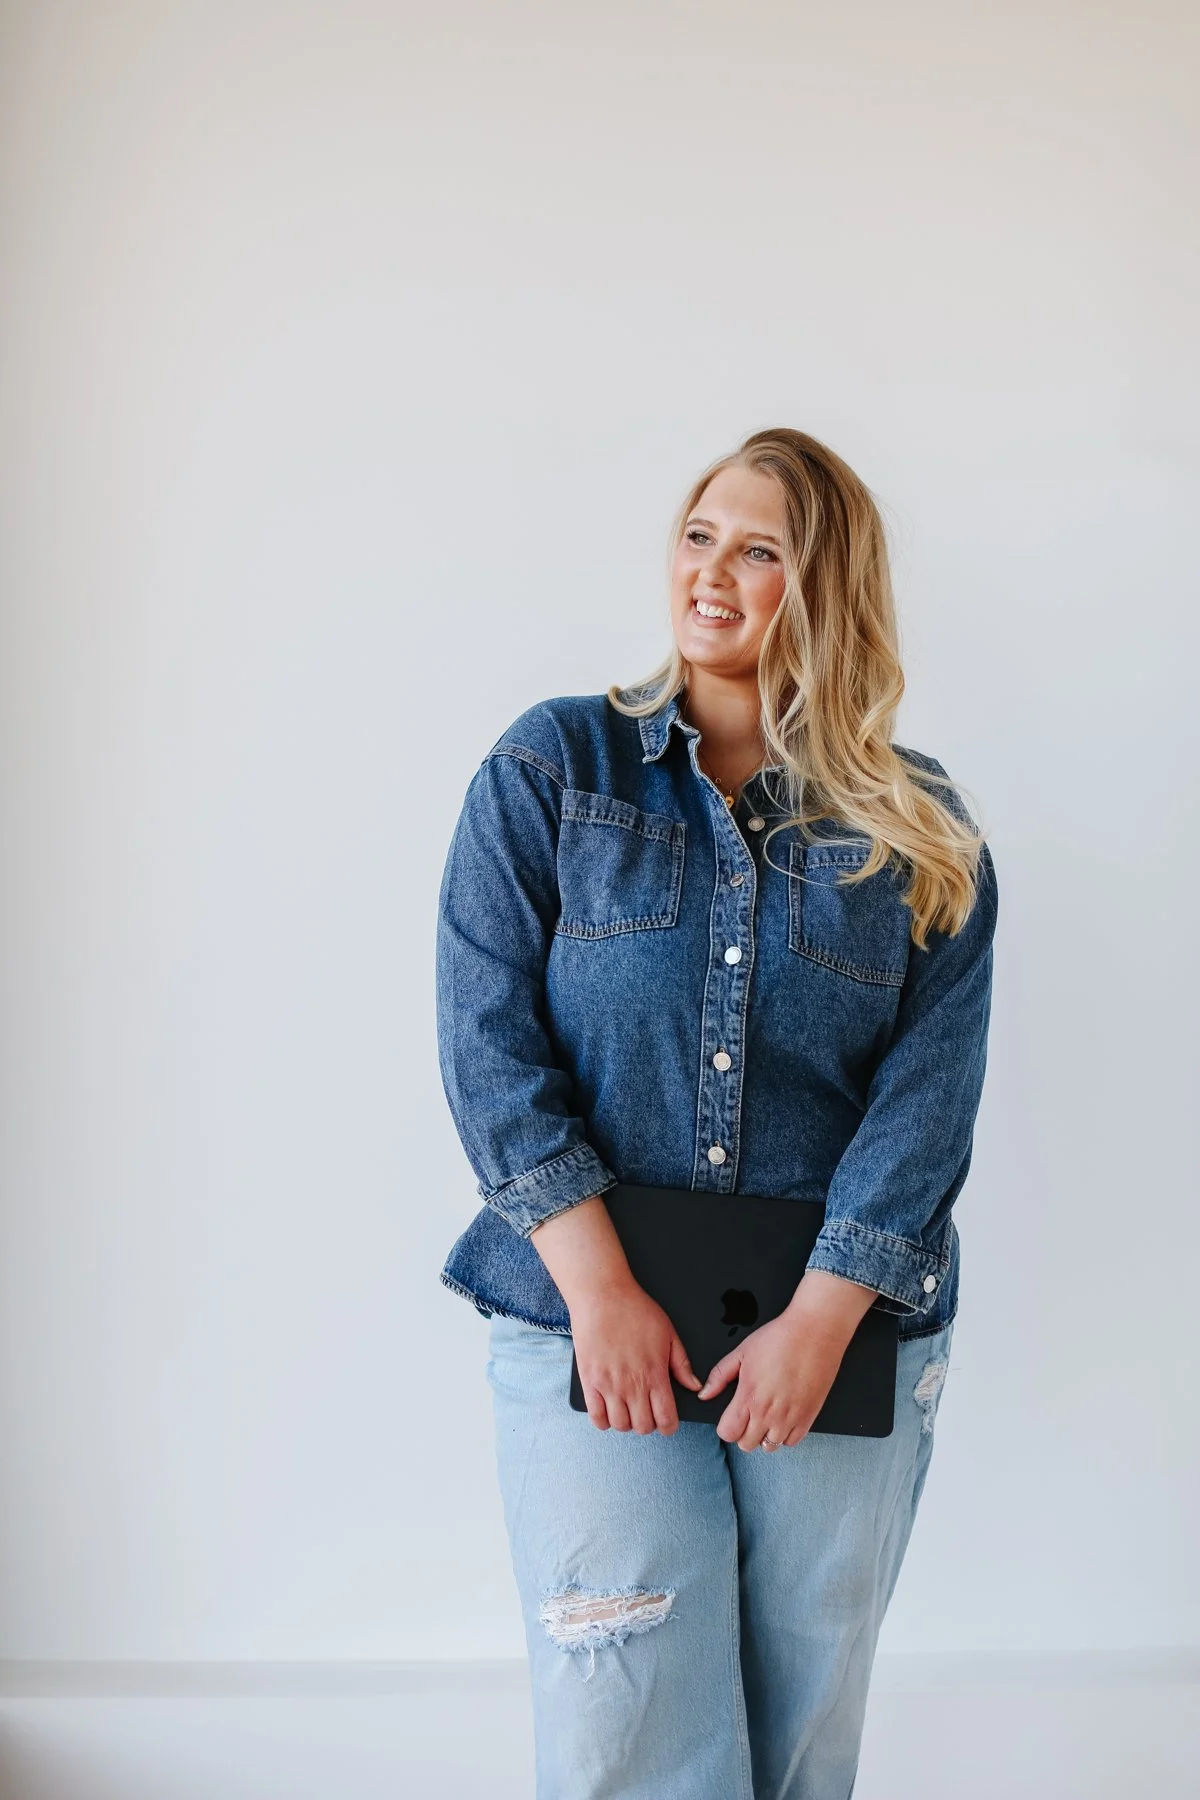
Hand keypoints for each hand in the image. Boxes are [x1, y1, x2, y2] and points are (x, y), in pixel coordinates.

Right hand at [569, 1280, 703, 1434]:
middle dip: (648, 1424)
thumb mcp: (668, 1333)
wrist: (602, 1294)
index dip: (669, 1426)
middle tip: (646, 1412)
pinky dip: (603, 1421)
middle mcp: (632, 1385)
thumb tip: (694, 1386)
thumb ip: (682, 1364)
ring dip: (626, 1423)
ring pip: (620, 1425)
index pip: (666, 1419)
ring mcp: (609, 1385)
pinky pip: (596, 1417)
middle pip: (643, 1427)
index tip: (667, 1421)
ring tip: (627, 1410)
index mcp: (655, 1374)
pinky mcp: (589, 1381)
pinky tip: (608, 1411)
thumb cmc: (636, 1309)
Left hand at [696, 1272, 877, 1451]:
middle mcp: (768, 1413)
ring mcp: (789, 1418)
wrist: (814, 1332)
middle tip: (749, 1414)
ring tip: (767, 1416)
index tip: (731, 1415)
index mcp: (748, 1396)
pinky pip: (791, 1442)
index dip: (726, 1426)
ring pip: (769, 1446)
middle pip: (746, 1444)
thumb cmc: (778, 1338)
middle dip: (743, 1432)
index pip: (727, 1433)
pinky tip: (783, 1418)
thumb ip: (719, 1376)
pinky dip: (785, 1435)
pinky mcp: (808, 1417)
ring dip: (764, 1435)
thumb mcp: (742, 1352)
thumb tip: (704, 1394)